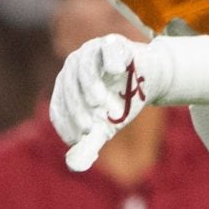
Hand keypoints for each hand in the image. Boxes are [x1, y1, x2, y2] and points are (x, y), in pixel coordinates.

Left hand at [50, 34, 149, 171]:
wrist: (150, 78)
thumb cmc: (122, 101)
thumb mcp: (107, 124)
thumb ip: (91, 141)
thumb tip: (74, 165)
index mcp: (66, 87)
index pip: (59, 107)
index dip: (66, 123)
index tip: (79, 137)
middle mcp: (74, 66)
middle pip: (68, 87)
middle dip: (77, 110)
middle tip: (89, 128)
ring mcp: (92, 51)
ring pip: (84, 66)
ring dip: (92, 87)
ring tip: (106, 108)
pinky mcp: (113, 43)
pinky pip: (108, 49)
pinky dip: (111, 59)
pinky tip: (116, 71)